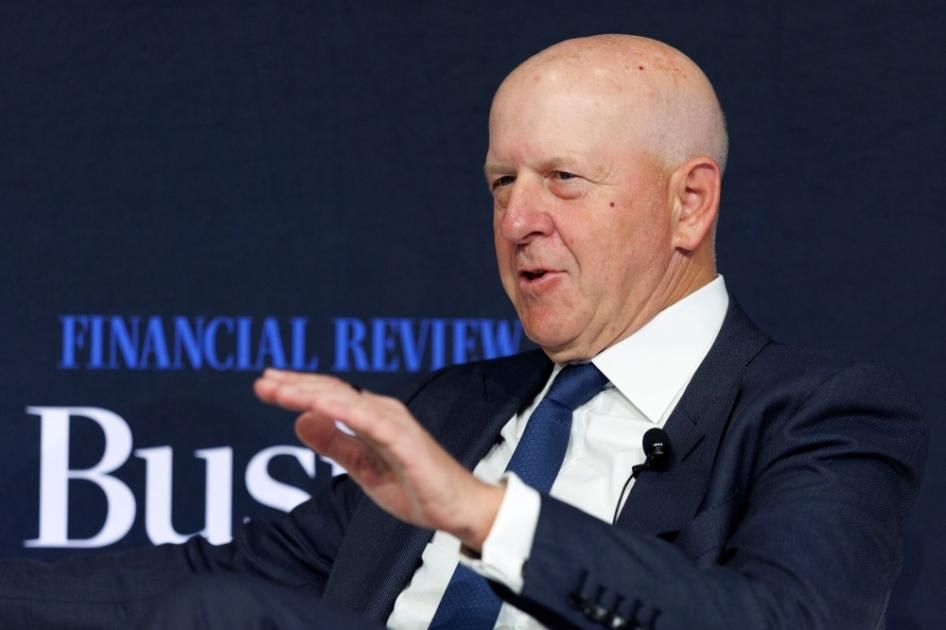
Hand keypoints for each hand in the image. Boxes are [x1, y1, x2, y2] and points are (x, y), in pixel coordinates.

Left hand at [254, 369, 503, 549]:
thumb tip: (299, 421)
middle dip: (294, 386)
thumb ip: (334, 444)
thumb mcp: (362, 468)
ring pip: (344, 400)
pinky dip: (340, 411)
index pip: (328, 396)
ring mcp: (393, 423)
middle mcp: (382, 412)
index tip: (265, 385)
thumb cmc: (415, 486)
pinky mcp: (404, 440)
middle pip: (331, 391)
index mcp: (372, 417)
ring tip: (278, 390)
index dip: (296, 389)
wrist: (457, 507)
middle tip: (261, 382)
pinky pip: (367, 421)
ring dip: (309, 393)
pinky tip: (315, 406)